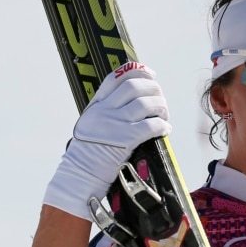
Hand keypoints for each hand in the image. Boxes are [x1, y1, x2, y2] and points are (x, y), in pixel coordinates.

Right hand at [42, 62, 171, 219]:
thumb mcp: (92, 124)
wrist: (80, 175)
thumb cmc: (89, 153)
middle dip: (154, 89)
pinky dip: (162, 125)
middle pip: (134, 86)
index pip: (116, 77)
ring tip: (164, 115)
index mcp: (97, 105)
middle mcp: (104, 111)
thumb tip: (134, 99)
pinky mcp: (126, 139)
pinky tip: (165, 129)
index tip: (150, 74)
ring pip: (146, 103)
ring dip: (161, 107)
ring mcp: (114, 124)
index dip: (137, 71)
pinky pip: (151, 125)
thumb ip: (108, 110)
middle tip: (160, 99)